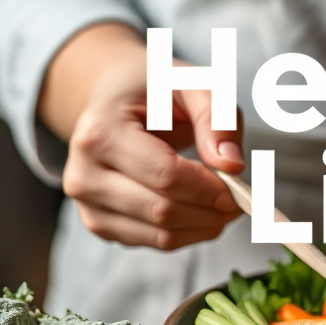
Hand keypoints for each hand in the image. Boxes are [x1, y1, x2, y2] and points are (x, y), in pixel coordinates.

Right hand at [40, 24, 242, 250]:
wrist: (114, 99)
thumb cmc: (155, 89)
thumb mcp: (192, 82)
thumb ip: (217, 117)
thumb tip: (232, 165)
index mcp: (99, 132)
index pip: (165, 175)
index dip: (210, 188)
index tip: (240, 187)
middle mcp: (83, 174)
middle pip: (163, 210)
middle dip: (212, 211)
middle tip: (241, 199)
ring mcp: (87, 204)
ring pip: (161, 236)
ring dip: (205, 226)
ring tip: (225, 204)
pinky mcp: (99, 224)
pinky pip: (155, 242)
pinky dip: (189, 233)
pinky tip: (201, 210)